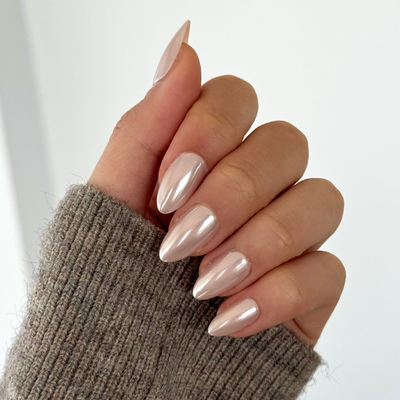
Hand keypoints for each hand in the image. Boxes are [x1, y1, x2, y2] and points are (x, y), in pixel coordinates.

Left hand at [89, 21, 344, 346]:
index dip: (208, 131)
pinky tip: (224, 320)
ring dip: (260, 241)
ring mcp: (283, 237)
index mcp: (203, 162)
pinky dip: (277, 294)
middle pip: (286, 144)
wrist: (121, 373)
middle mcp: (249, 190)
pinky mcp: (306, 288)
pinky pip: (328, 270)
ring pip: (321, 201)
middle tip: (182, 237)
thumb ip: (146, 123)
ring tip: (202, 283)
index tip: (166, 187)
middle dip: (234, 190)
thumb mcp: (110, 200)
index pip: (236, 99)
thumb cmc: (110, 287)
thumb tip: (184, 44)